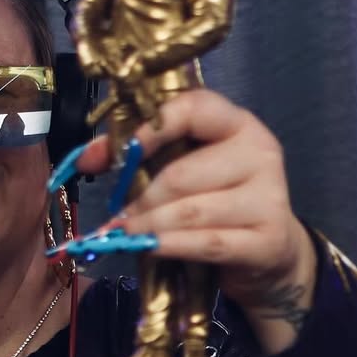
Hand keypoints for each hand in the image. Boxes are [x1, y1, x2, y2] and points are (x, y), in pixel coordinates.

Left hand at [75, 89, 317, 352]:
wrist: (270, 249)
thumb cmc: (218, 199)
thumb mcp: (186, 166)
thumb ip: (140, 154)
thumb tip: (86, 158)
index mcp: (238, 125)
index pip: (194, 108)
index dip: (151, 128)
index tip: (120, 154)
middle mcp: (259, 154)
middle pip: (181, 174)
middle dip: (141, 198)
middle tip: (118, 215)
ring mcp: (269, 198)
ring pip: (190, 212)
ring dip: (149, 226)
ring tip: (127, 234)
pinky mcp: (267, 240)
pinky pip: (207, 243)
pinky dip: (171, 246)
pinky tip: (150, 248)